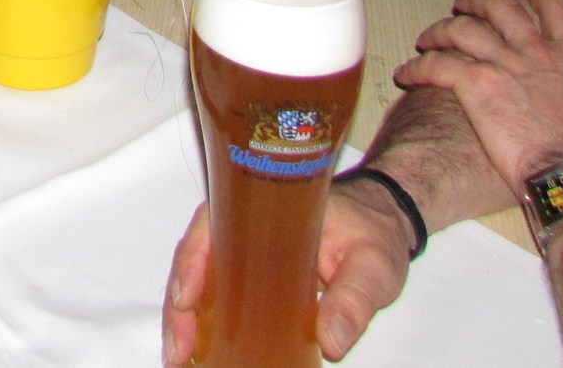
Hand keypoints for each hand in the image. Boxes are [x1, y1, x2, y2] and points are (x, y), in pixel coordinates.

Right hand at [161, 181, 412, 365]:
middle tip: (178, 348)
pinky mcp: (255, 279)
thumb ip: (354, 299)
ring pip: (200, 279)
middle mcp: (245, 228)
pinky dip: (205, 321)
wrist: (384, 224)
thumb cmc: (374, 232)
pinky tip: (201, 350)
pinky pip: (220, 295)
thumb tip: (330, 343)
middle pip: (195, 258)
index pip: (213, 225)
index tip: (185, 297)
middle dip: (179, 304)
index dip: (191, 259)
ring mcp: (247, 254)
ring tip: (180, 356)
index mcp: (267, 209)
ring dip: (186, 317)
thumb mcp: (373, 264)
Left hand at [396, 0, 562, 199]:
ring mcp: (505, 65)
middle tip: (462, 5)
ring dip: (439, 30)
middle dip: (476, 1)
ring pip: (461, 30)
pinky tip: (406, 74)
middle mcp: (537, 52)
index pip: (554, 9)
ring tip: (426, 38)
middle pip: (499, 7)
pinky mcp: (477, 85)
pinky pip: (436, 66)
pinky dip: (417, 67)